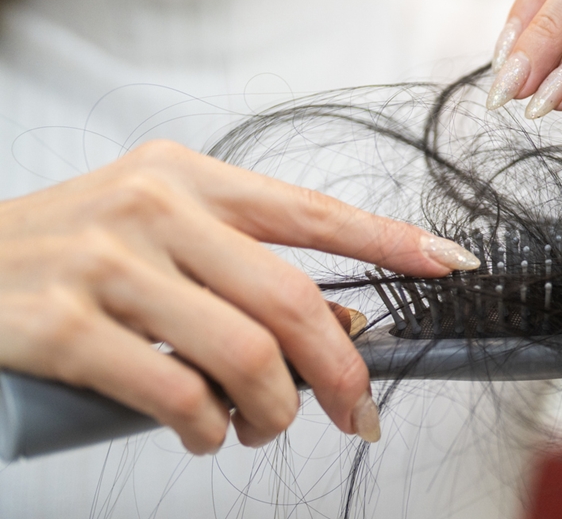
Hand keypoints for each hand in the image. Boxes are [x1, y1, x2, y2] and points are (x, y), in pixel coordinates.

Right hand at [0, 140, 479, 453]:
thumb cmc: (69, 255)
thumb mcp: (154, 231)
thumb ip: (237, 269)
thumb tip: (340, 330)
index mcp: (187, 177)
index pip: (310, 211)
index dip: (389, 242)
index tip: (452, 263)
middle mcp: (152, 208)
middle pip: (290, 299)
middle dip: (341, 370)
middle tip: (359, 412)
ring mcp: (105, 263)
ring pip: (242, 355)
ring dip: (272, 411)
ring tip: (261, 427)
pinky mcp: (61, 327)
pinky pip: (174, 394)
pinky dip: (207, 429)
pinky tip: (205, 434)